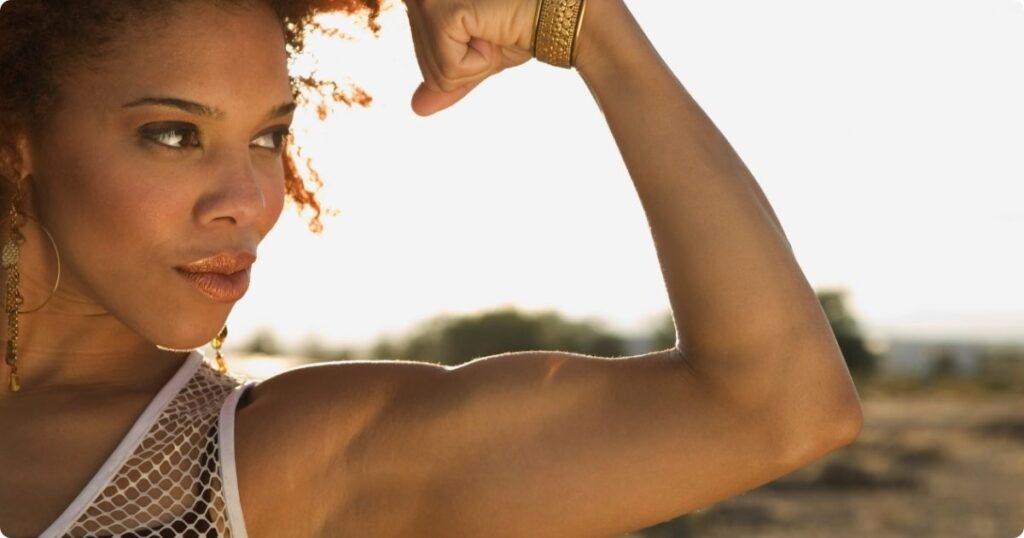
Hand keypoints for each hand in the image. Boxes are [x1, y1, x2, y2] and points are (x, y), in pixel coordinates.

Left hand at [403, 0, 538, 115]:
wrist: (555, 13)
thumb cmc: (521, 24)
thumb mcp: (480, 56)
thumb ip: (447, 78)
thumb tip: (416, 109)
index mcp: (421, 2)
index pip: (427, 61)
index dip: (463, 61)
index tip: (488, 32)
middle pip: (429, 68)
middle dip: (467, 64)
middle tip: (493, 31)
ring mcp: (423, 1)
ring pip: (437, 72)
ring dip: (474, 63)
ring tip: (492, 28)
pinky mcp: (438, 13)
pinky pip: (447, 69)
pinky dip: (476, 62)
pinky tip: (492, 30)